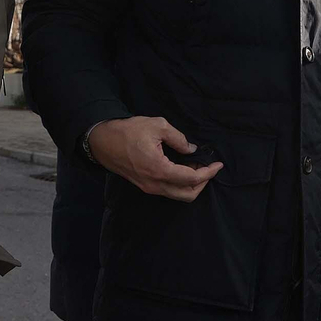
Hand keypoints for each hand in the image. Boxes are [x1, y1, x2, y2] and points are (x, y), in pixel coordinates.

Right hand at [87, 116, 223, 201]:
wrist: (101, 142)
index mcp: (159, 169)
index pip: (191, 179)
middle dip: (203, 183)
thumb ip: (178, 138)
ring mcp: (148, 187)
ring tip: (199, 166)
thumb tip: (191, 149)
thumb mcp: (158, 126)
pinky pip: (168, 191)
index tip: (219, 164)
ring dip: (192, 184)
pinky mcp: (144, 185)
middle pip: (187, 195)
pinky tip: (184, 168)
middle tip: (210, 167)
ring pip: (178, 195)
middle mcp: (154, 184)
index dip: (209, 173)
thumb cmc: (128, 131)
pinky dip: (181, 183)